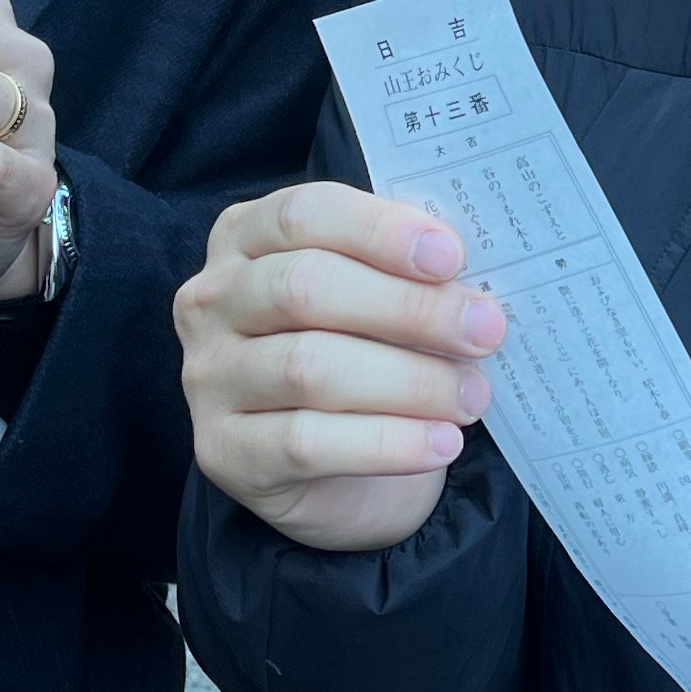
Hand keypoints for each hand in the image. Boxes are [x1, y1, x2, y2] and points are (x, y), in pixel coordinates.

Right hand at [177, 182, 502, 553]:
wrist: (337, 476)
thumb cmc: (362, 356)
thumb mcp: (375, 301)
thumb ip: (406, 275)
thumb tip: (469, 281)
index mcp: (245, 237)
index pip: (303, 215)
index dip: (379, 230)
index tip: (450, 256)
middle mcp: (211, 300)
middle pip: (305, 288)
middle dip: (408, 308)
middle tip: (483, 331)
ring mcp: (207, 377)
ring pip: (308, 367)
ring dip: (408, 381)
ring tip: (471, 395)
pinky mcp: (222, 451)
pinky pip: (308, 443)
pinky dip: (387, 443)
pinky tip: (440, 442)